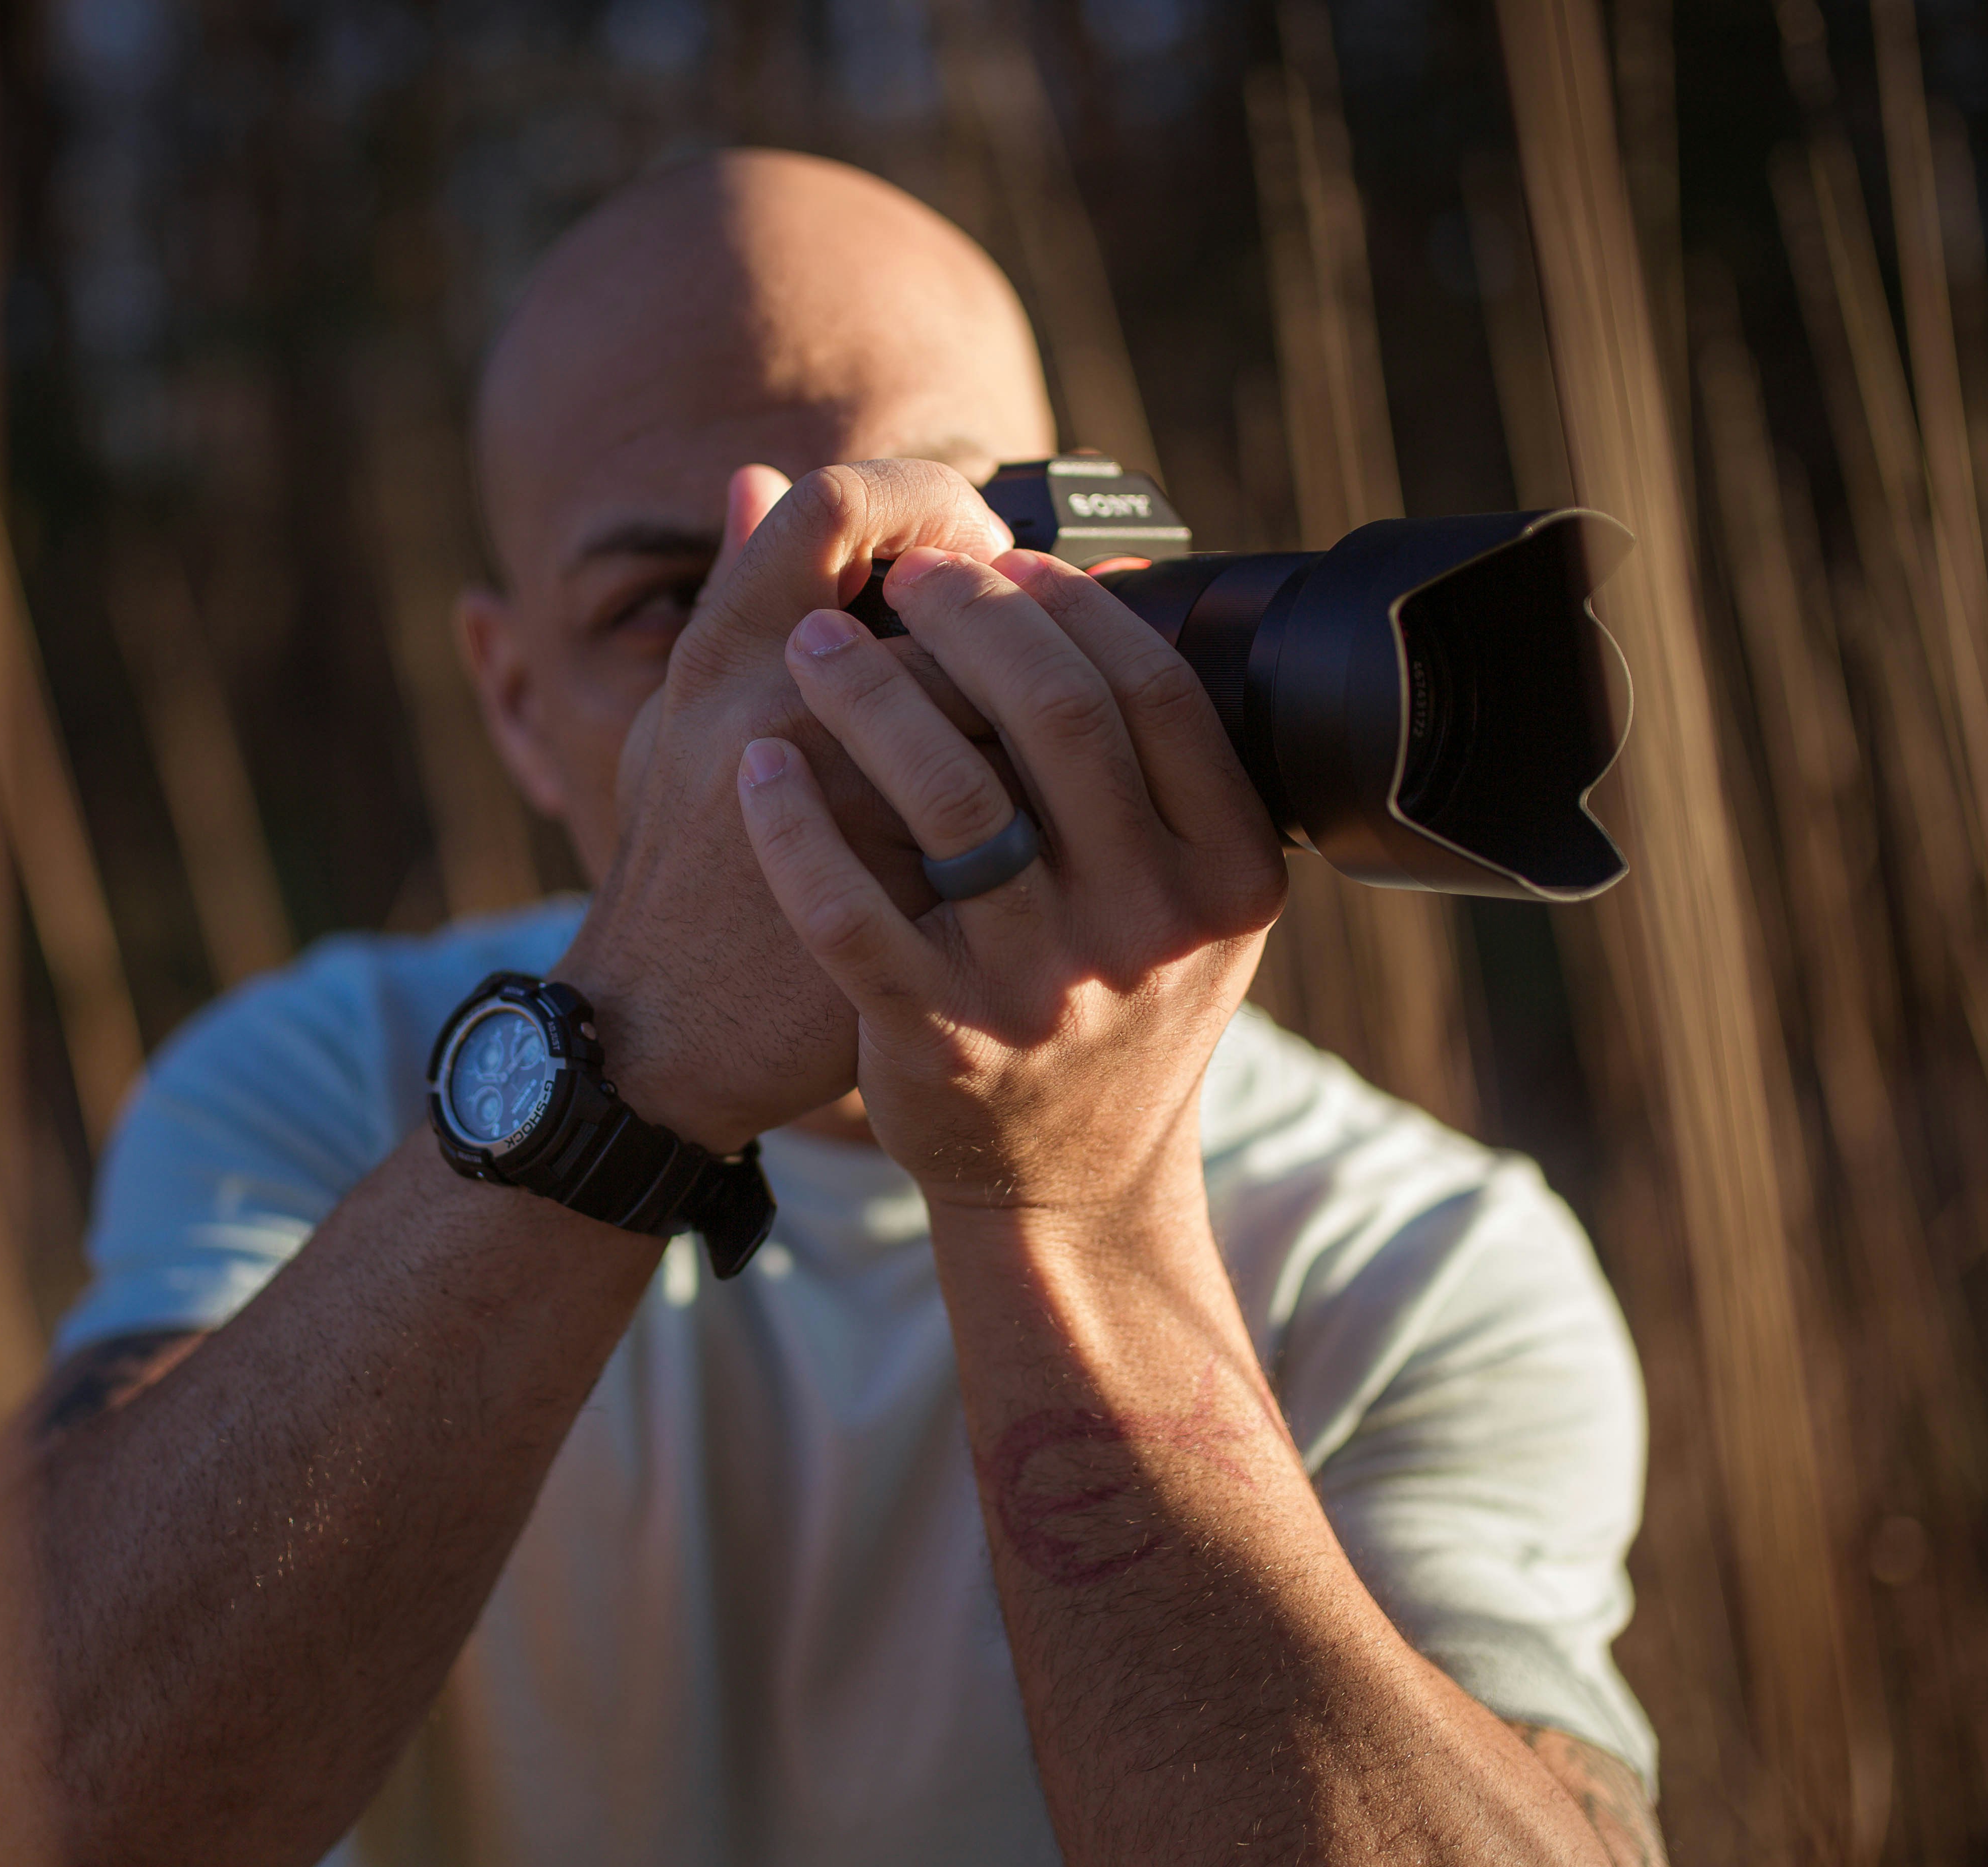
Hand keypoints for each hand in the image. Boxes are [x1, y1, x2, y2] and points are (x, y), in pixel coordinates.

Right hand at [555, 461, 1015, 1150]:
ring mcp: (842, 806)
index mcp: (722, 651)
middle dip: (1011, 615)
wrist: (660, 1036)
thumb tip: (759, 475)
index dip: (925, 500)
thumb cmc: (678, 867)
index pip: (836, 503)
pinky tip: (1049, 812)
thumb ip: (730, 596)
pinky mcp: (899, 897)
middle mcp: (775, 707)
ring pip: (989, 707)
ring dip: (1038, 709)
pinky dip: (1041, 803)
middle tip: (1038, 638)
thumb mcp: (677, 716)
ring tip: (1047, 730)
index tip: (969, 543)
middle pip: (943, 603)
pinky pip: (1008, 819)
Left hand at [733, 546, 1288, 1214]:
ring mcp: (1043, 987)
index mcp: (1227, 875)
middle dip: (969, 620)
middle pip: (1058, 718)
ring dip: (869, 694)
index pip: (1155, 692)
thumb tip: (1114, 568)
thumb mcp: (1186, 894)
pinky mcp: (940, 1037)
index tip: (1005, 560)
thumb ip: (1159, 753)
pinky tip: (760, 766)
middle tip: (903, 574)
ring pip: (947, 795)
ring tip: (812, 642)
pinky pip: (846, 907)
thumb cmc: (1116, 1003)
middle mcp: (1148, 929)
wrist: (1069, 1184)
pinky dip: (793, 824)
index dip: (1074, 608)